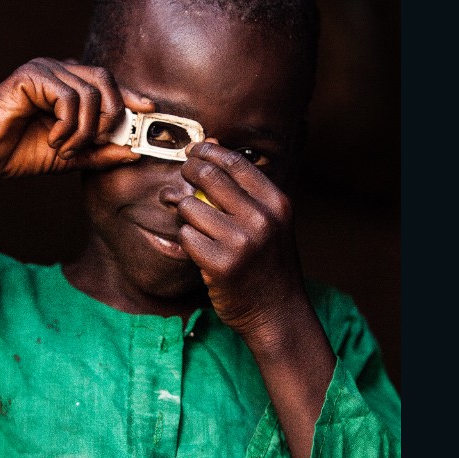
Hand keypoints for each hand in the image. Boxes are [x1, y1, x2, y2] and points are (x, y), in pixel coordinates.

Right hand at [0, 58, 154, 179]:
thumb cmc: (20, 152)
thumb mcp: (71, 156)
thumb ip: (101, 152)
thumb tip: (135, 151)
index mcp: (69, 84)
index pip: (109, 82)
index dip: (131, 94)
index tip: (150, 110)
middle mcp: (59, 70)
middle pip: (106, 80)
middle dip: (111, 116)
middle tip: (98, 142)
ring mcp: (44, 69)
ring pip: (89, 93)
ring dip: (84, 131)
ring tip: (66, 149)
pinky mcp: (30, 75)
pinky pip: (68, 97)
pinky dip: (67, 126)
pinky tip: (53, 139)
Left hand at [166, 140, 303, 343]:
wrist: (277, 313)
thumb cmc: (268, 264)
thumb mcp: (271, 222)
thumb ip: (245, 189)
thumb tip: (211, 145)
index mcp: (276, 203)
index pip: (234, 162)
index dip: (208, 151)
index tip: (194, 151)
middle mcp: (261, 219)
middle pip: (207, 176)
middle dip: (187, 172)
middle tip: (181, 178)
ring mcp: (241, 242)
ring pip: (190, 207)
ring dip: (183, 212)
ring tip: (192, 223)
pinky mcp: (220, 265)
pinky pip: (185, 237)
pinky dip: (186, 240)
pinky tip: (198, 249)